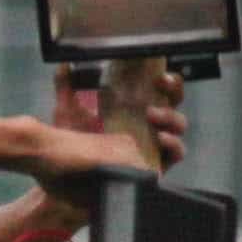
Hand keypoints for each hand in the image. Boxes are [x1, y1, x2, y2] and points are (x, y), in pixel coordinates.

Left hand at [34, 67, 182, 196]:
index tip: (159, 74)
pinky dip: (173, 145)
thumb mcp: (68, 113)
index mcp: (136, 109)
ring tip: (153, 115)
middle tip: (161, 84)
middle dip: (174, 92)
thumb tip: (63, 64)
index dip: (167, 81)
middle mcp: (150, 124)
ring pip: (178, 127)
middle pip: (174, 104)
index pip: (161, 90)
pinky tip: (160, 139)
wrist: (64, 178)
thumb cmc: (72, 144)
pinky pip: (175, 154)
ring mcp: (154, 144)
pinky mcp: (155, 165)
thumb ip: (67, 88)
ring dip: (172, 118)